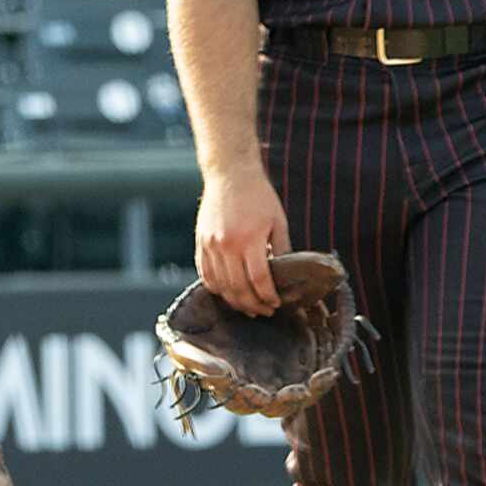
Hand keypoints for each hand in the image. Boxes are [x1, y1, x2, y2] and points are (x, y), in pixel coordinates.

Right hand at [195, 162, 291, 315]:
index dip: (268, 296)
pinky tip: (228, 292)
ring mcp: (210, 244)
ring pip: (220, 285)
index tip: (276, 304)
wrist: (230, 174)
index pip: (258, 279)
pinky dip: (216, 288)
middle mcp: (226, 244)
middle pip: (238, 287)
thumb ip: (281, 250)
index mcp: (249, 239)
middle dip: (252, 305)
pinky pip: (205, 273)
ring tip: (247, 306)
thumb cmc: (258, 196)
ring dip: (234, 301)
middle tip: (264, 311)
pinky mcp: (200, 242)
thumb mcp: (278, 222)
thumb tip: (284, 275)